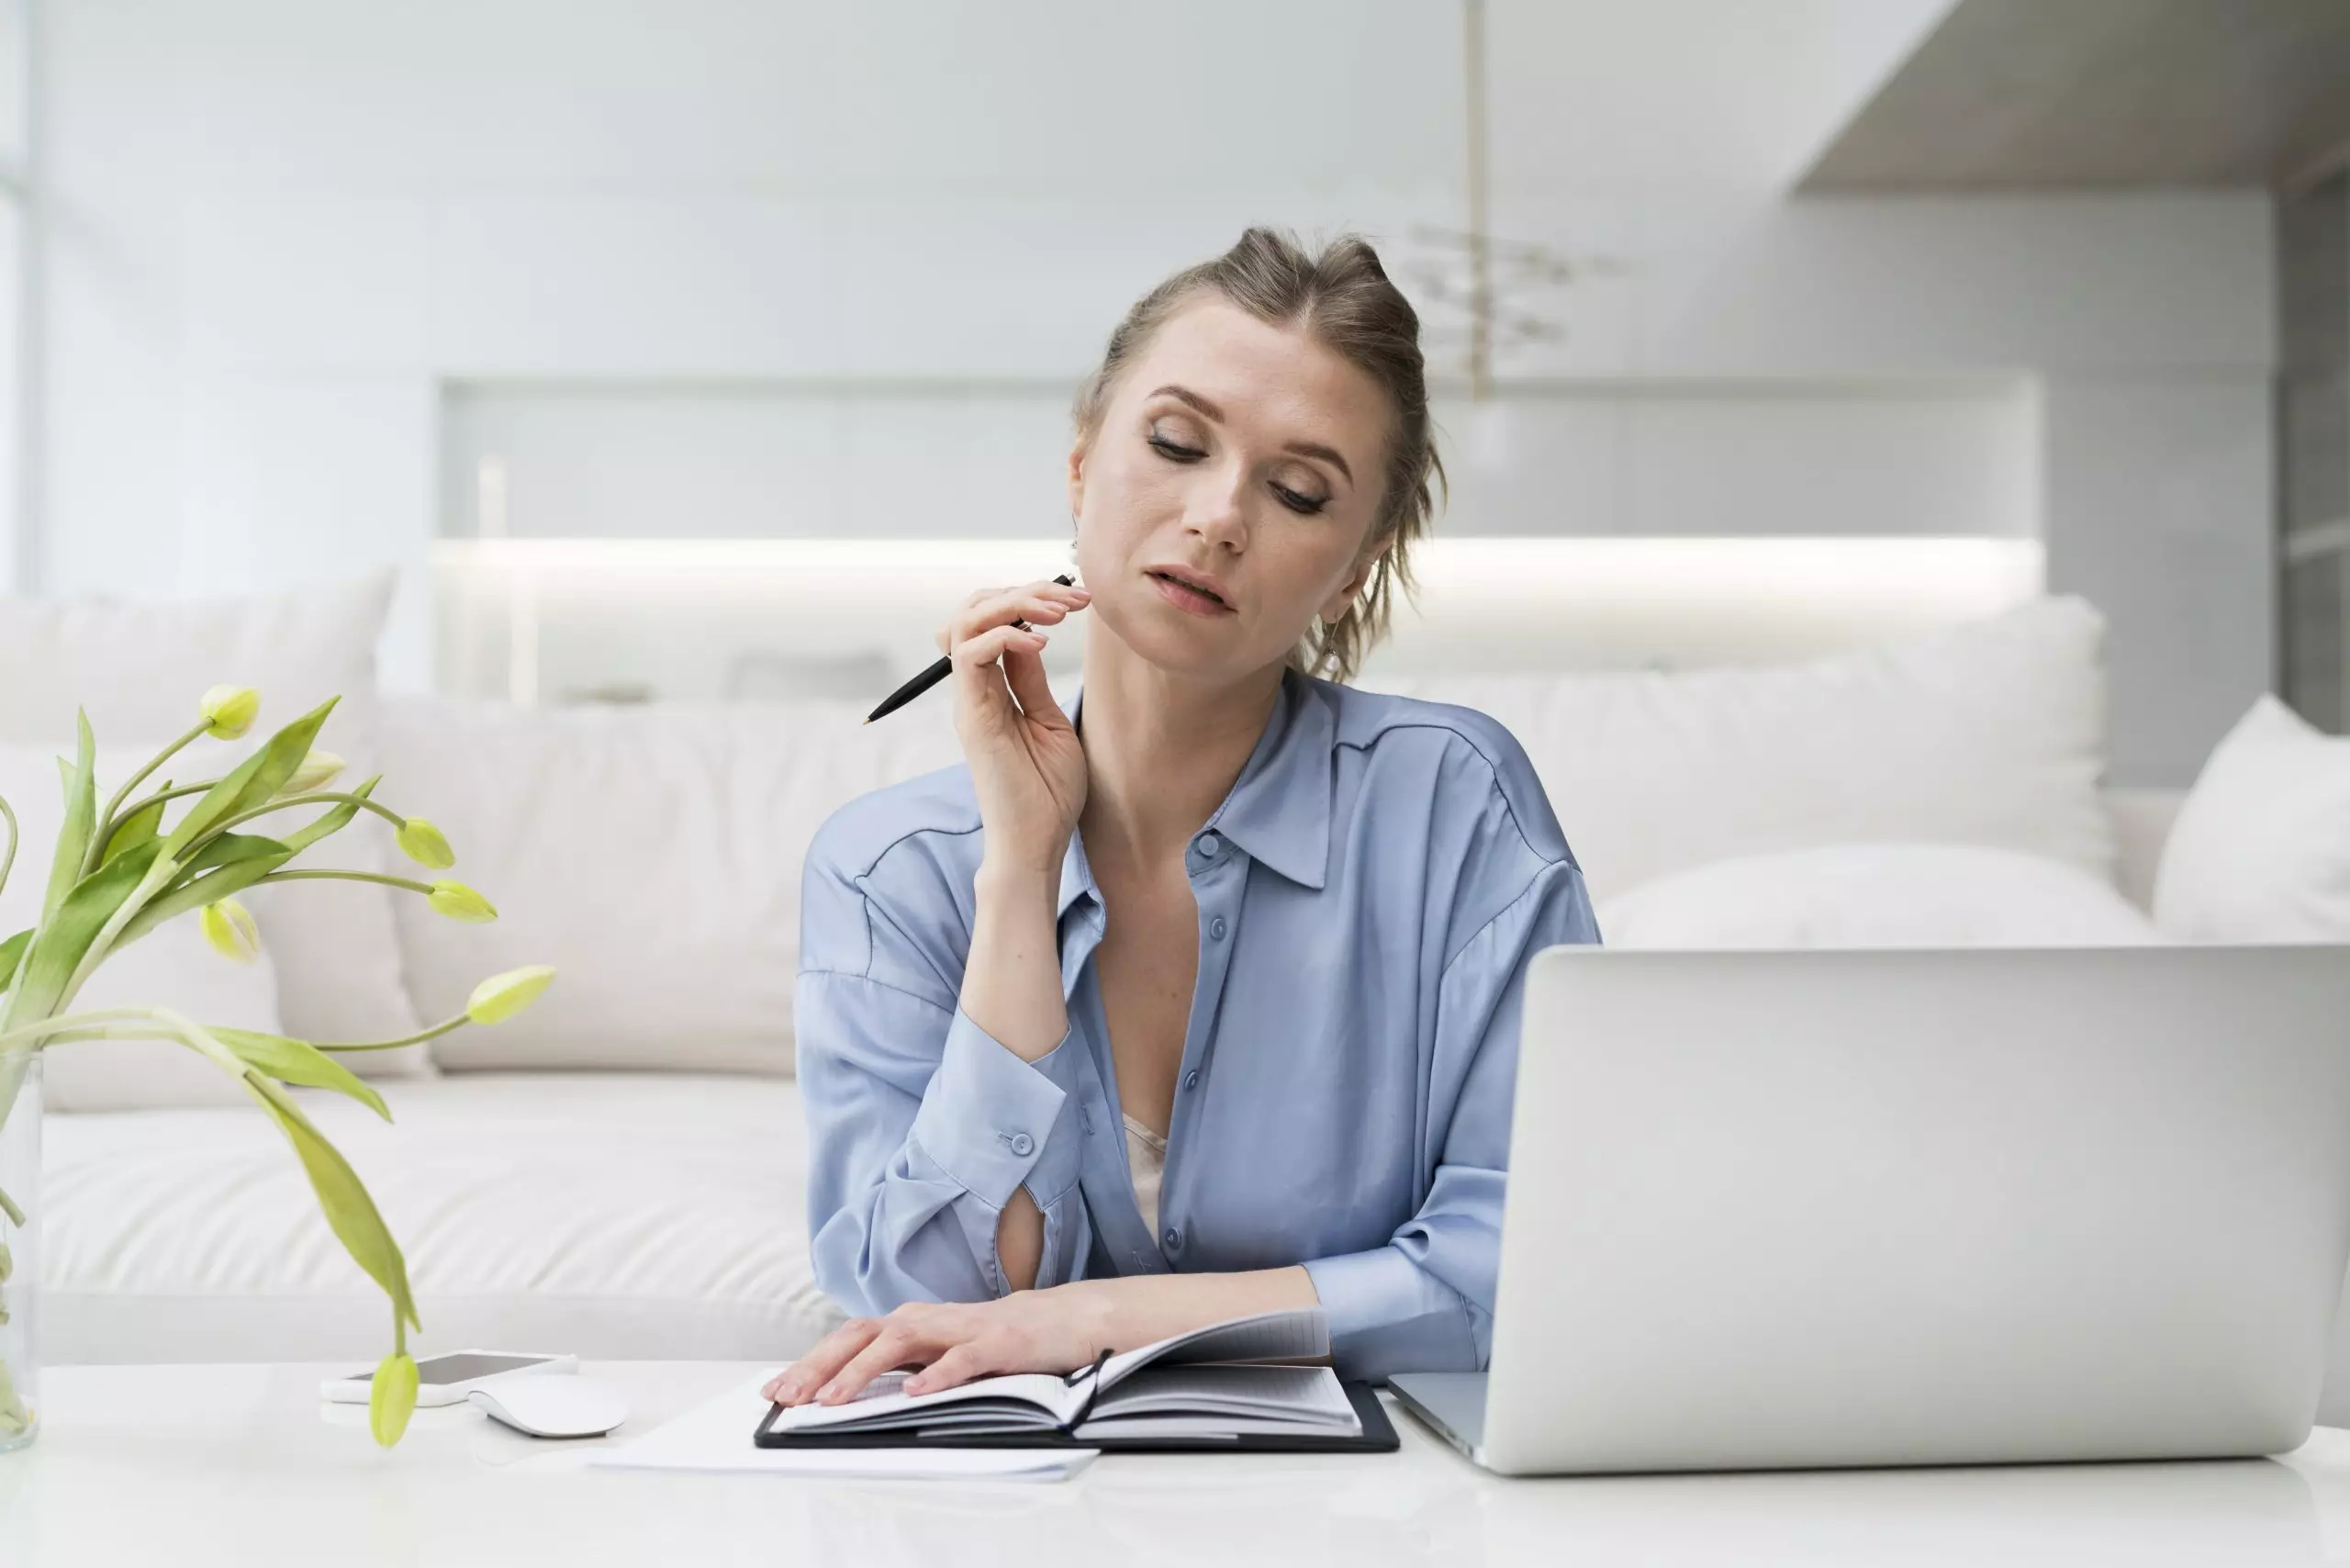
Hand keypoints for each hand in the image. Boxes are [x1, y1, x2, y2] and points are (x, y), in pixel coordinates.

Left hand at [762, 1288, 1114, 1406]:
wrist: (1061, 1321)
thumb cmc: (994, 1341)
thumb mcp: (938, 1352)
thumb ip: (900, 1366)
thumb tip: (844, 1392)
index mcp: (910, 1322)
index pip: (848, 1338)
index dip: (810, 1362)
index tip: (774, 1390)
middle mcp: (927, 1319)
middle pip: (862, 1334)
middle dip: (820, 1366)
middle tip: (789, 1397)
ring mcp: (961, 1329)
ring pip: (901, 1342)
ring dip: (863, 1370)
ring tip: (834, 1400)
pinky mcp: (997, 1344)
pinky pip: (962, 1359)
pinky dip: (937, 1375)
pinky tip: (915, 1393)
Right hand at [938, 580, 1091, 878]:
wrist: (1037, 844)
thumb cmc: (1048, 794)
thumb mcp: (1050, 723)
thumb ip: (1031, 682)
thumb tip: (1030, 637)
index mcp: (992, 690)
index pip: (991, 622)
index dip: (1028, 599)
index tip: (1076, 600)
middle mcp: (974, 690)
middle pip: (972, 611)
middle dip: (1021, 590)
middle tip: (1071, 596)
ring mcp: (970, 702)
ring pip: (964, 622)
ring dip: (1013, 603)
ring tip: (1058, 611)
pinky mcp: (974, 718)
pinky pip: (971, 655)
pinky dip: (1005, 635)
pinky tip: (1041, 642)